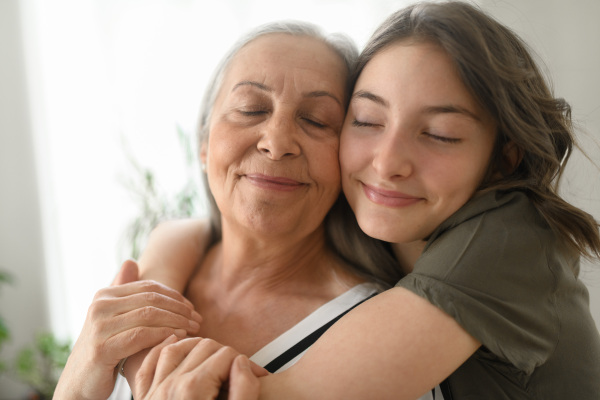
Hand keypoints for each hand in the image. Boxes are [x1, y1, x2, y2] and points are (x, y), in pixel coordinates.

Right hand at [54, 260, 201, 399]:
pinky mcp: (102, 349)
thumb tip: (130, 261)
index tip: (192, 308)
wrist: (79, 383)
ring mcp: (99, 327)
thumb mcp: (112, 318)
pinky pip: (141, 335)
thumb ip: (123, 293)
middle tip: (197, 319)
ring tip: (192, 329)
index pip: (149, 287)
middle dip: (179, 309)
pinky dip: (163, 334)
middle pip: (151, 299)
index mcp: (104, 295)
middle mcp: (99, 306)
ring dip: (177, 321)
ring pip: (149, 315)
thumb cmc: (104, 350)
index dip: (174, 296)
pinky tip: (177, 338)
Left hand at [132, 336, 267, 399]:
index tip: (254, 375)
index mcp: (193, 390)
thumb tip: (241, 363)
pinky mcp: (145, 399)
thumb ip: (244, 391)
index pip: (225, 355)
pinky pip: (150, 364)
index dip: (245, 362)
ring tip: (214, 355)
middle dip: (225, 354)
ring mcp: (154, 391)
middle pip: (203, 348)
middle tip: (239, 371)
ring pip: (176, 348)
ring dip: (196, 347)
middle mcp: (170, 386)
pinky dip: (162, 350)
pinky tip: (174, 345)